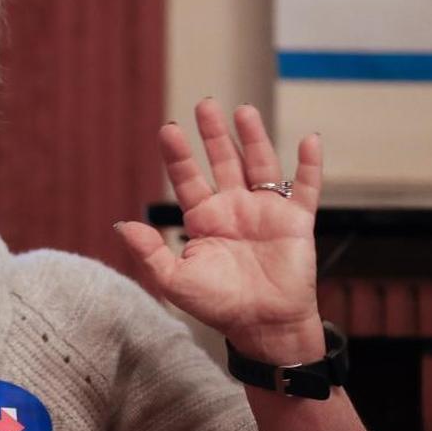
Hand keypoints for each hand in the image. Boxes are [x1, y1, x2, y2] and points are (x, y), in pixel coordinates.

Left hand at [115, 99, 323, 359]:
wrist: (262, 326)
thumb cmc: (218, 305)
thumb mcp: (174, 280)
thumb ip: (149, 252)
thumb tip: (122, 224)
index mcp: (204, 218)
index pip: (188, 177)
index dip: (178, 154)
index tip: (168, 129)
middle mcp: (234, 208)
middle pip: (222, 161)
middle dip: (213, 134)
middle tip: (204, 104)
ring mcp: (266, 211)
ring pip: (260, 164)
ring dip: (253, 138)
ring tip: (242, 111)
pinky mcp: (296, 221)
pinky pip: (306, 188)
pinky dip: (309, 165)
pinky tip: (309, 139)